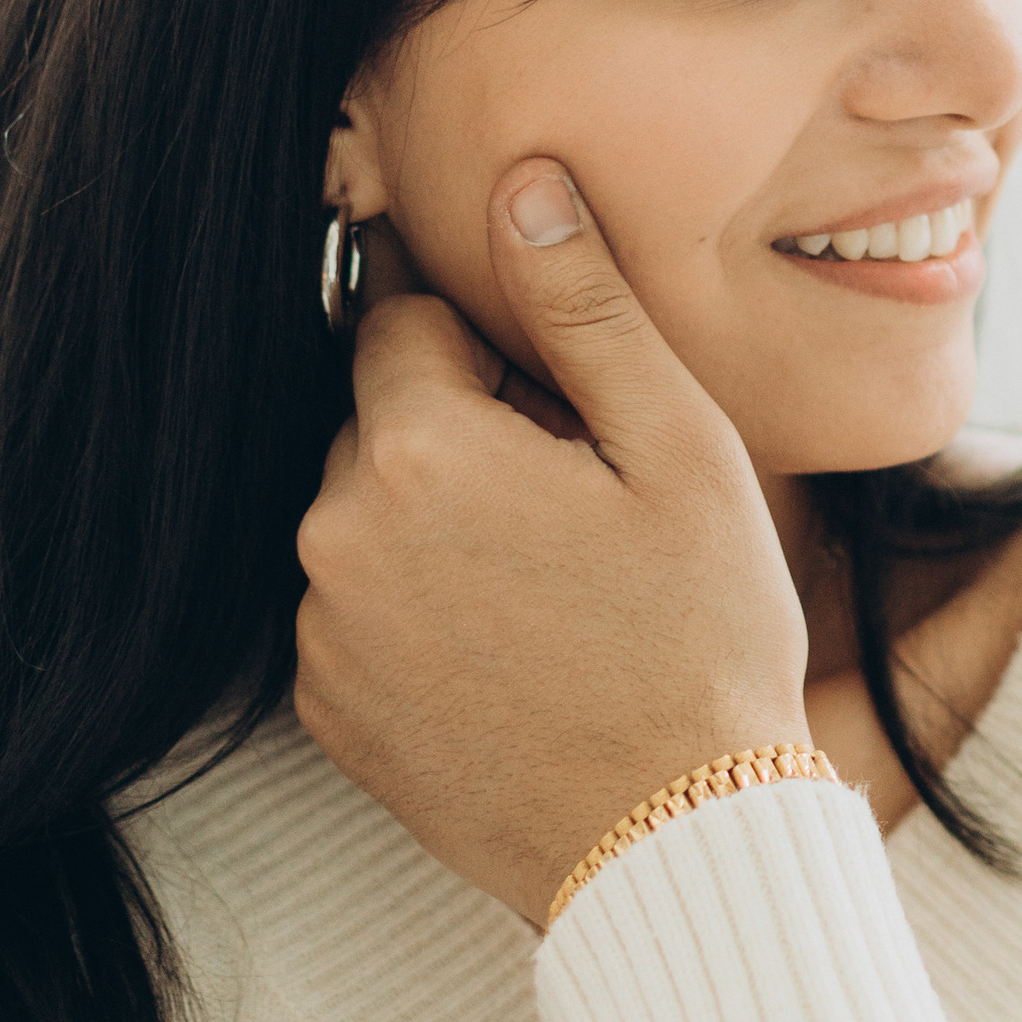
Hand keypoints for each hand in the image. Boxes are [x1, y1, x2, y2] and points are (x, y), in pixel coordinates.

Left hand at [296, 160, 814, 925]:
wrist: (673, 838)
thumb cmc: (699, 636)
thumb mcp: (676, 447)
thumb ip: (584, 304)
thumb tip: (522, 184)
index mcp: (415, 451)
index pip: (404, 322)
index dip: (496, 351)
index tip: (562, 407)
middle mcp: (335, 536)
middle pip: (386, 424)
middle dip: (468, 437)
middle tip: (585, 510)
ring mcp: (321, 634)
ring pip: (373, 521)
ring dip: (442, 527)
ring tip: (559, 593)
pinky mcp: (328, 713)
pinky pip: (361, 614)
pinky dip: (421, 615)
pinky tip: (518, 653)